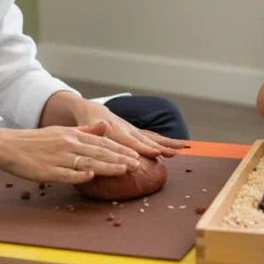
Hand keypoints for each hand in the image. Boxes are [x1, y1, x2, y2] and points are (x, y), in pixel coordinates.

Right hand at [0, 121, 142, 183]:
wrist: (9, 146)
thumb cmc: (36, 142)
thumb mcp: (62, 131)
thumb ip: (85, 131)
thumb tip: (105, 126)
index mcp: (73, 135)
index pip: (102, 142)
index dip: (120, 149)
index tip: (136, 154)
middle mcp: (69, 144)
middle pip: (99, 152)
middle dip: (120, 158)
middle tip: (137, 165)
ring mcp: (58, 158)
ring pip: (87, 162)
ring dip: (107, 167)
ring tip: (124, 171)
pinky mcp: (47, 171)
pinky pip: (66, 174)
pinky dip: (78, 175)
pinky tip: (91, 177)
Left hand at [71, 99, 186, 157]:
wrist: (92, 110)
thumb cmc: (86, 124)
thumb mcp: (84, 129)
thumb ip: (91, 132)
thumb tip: (98, 130)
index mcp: (111, 129)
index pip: (128, 140)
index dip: (141, 147)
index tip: (153, 153)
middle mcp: (125, 129)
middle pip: (143, 139)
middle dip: (157, 147)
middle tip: (171, 153)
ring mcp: (133, 130)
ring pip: (151, 137)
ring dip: (165, 143)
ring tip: (180, 149)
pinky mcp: (137, 132)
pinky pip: (153, 137)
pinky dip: (166, 141)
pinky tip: (179, 146)